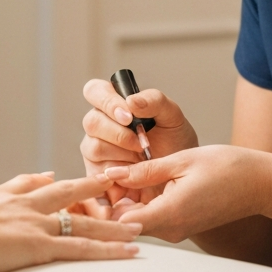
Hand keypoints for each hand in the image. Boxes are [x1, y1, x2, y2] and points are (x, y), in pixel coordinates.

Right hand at [0, 173, 141, 271]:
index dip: (48, 183)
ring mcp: (35, 225)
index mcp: (1, 199)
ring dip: (112, 224)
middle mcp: (24, 206)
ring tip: (137, 225)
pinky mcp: (41, 246)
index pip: (32, 186)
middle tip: (115, 182)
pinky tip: (129, 251)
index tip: (61, 178)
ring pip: (83, 222)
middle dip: (93, 189)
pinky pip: (83, 248)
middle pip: (67, 195)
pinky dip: (109, 250)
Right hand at [80, 79, 199, 211]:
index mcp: (115, 105)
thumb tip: (131, 100)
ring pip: (93, 147)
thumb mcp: (173, 118)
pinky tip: (131, 180)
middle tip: (142, 144)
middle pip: (92, 122)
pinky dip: (114, 178)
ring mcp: (95, 150)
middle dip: (118, 134)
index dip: (107, 102)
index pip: (95, 91)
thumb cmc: (175, 144)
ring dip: (120, 155)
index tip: (128, 116)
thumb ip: (155, 102)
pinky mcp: (96, 175)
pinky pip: (94, 175)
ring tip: (142, 161)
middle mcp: (101, 126)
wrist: (179, 178)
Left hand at [98, 145, 271, 243]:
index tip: (92, 184)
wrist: (260, 184)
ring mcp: (176, 230)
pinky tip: (133, 185)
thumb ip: (145, 169)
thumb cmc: (228, 168)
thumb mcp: (182, 160)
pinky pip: (151, 219)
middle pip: (123, 226)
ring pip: (136, 222)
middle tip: (94, 182)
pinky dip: (138, 205)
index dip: (101, 205)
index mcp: (169, 213)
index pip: (118, 223)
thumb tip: (113, 172)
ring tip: (112, 178)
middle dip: (107, 206)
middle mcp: (170, 229)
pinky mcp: (181, 226)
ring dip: (122, 204)